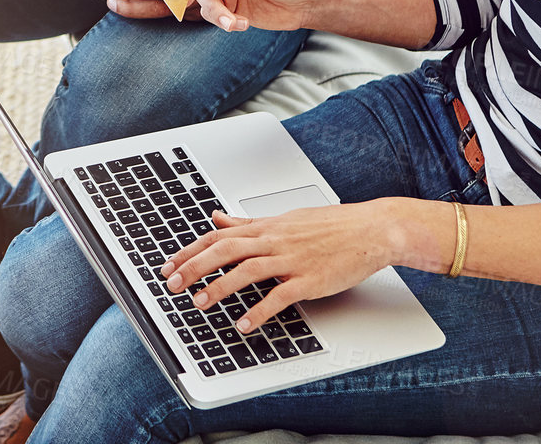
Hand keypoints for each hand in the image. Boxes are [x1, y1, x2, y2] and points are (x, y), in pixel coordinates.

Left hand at [160, 205, 396, 332]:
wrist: (371, 230)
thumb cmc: (331, 226)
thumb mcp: (284, 218)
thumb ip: (247, 223)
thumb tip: (217, 218)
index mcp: (266, 227)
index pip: (219, 235)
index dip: (191, 251)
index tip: (169, 266)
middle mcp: (275, 240)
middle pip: (226, 249)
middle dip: (195, 266)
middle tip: (172, 285)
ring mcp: (292, 260)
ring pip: (248, 269)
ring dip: (220, 286)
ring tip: (199, 303)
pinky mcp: (310, 280)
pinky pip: (280, 295)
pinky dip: (260, 310)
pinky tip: (244, 324)